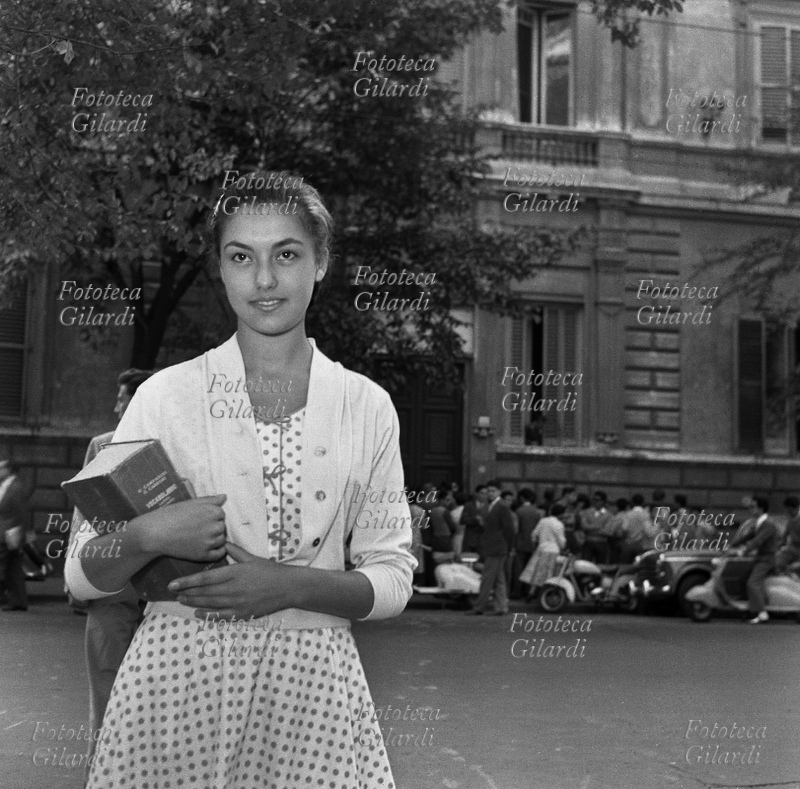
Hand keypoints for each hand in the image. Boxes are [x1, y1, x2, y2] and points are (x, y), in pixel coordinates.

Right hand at [134, 494, 227, 561]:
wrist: (155, 533)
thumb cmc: (170, 515)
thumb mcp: (191, 503)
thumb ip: (210, 500)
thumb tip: (224, 497)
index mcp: (213, 511)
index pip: (221, 514)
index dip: (211, 516)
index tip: (199, 518)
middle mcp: (215, 526)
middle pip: (222, 527)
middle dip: (213, 527)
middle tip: (197, 528)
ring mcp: (210, 542)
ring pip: (221, 539)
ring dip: (214, 538)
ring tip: (198, 537)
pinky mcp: (204, 555)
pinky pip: (220, 553)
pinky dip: (217, 551)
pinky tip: (207, 547)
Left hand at [167, 542, 296, 618]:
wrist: (287, 587)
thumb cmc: (269, 571)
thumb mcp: (251, 558)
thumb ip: (235, 551)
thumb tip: (221, 542)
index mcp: (234, 572)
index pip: (205, 577)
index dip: (188, 581)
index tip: (173, 583)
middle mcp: (233, 588)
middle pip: (204, 591)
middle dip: (187, 592)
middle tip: (172, 592)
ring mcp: (237, 602)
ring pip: (210, 603)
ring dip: (193, 602)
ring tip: (181, 600)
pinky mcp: (242, 613)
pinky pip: (221, 616)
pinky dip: (208, 615)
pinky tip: (198, 613)